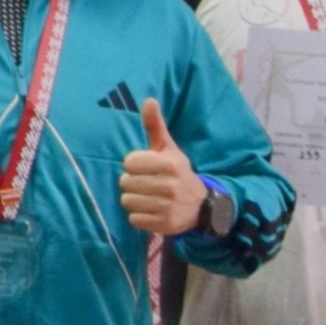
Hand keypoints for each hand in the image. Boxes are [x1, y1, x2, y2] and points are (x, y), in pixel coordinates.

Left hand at [117, 100, 209, 237]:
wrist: (201, 206)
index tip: (146, 168)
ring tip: (149, 197)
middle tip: (147, 184)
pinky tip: (152, 211)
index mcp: (169, 164)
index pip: (129, 163)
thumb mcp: (169, 149)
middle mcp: (169, 185)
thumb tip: (148, 99)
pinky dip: (139, 216)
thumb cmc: (177, 173)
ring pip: (127, 201)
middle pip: (125, 183)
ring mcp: (167, 206)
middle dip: (133, 183)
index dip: (134, 165)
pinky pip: (133, 219)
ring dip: (134, 200)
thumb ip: (155, 126)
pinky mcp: (163, 224)